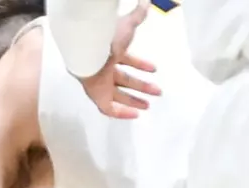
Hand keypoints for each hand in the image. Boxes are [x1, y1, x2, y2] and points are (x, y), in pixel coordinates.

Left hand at [76, 3, 160, 119]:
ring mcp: (100, 85)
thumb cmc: (108, 38)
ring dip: (134, 100)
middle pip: (124, 81)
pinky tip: (135, 116)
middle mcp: (104, 70)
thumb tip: (146, 3)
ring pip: (118, 96)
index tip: (154, 69)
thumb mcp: (128, 26)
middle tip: (157, 92)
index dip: (140, 65)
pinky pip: (109, 110)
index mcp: (110, 54)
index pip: (126, 60)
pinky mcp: (97, 97)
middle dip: (141, 87)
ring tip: (149, 105)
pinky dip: (122, 114)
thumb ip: (137, 16)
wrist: (90, 50)